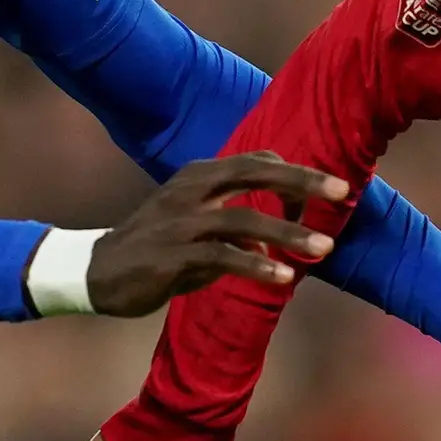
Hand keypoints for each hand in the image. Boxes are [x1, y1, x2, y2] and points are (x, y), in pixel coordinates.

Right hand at [82, 152, 348, 316]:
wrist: (96, 273)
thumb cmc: (154, 249)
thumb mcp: (196, 229)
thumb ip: (235, 229)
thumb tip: (271, 246)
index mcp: (198, 177)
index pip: (256, 162)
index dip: (294, 176)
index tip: (328, 194)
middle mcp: (190, 190)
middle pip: (254, 173)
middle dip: (302, 181)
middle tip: (344, 190)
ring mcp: (180, 222)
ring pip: (242, 219)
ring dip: (287, 233)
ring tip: (324, 247)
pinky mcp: (173, 256)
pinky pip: (222, 257)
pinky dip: (255, 267)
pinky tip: (283, 278)